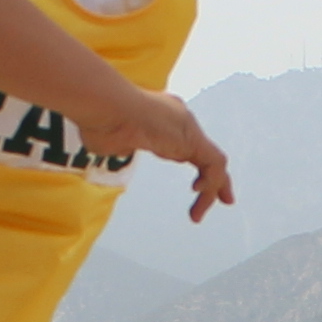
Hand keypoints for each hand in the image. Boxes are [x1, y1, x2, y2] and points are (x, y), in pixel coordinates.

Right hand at [95, 85, 236, 220]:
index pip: (185, 144)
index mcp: (159, 119)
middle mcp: (176, 118)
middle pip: (205, 152)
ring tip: (198, 214)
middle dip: (216, 178)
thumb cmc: (98, 121)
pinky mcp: (191, 136)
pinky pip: (214, 162)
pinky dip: (212, 181)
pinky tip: (197, 193)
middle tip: (222, 199)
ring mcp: (185, 124)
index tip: (195, 188)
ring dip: (212, 189)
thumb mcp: (109, 139)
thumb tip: (120, 149)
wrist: (105, 107)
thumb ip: (119, 145)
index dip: (194, 166)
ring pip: (212, 161)